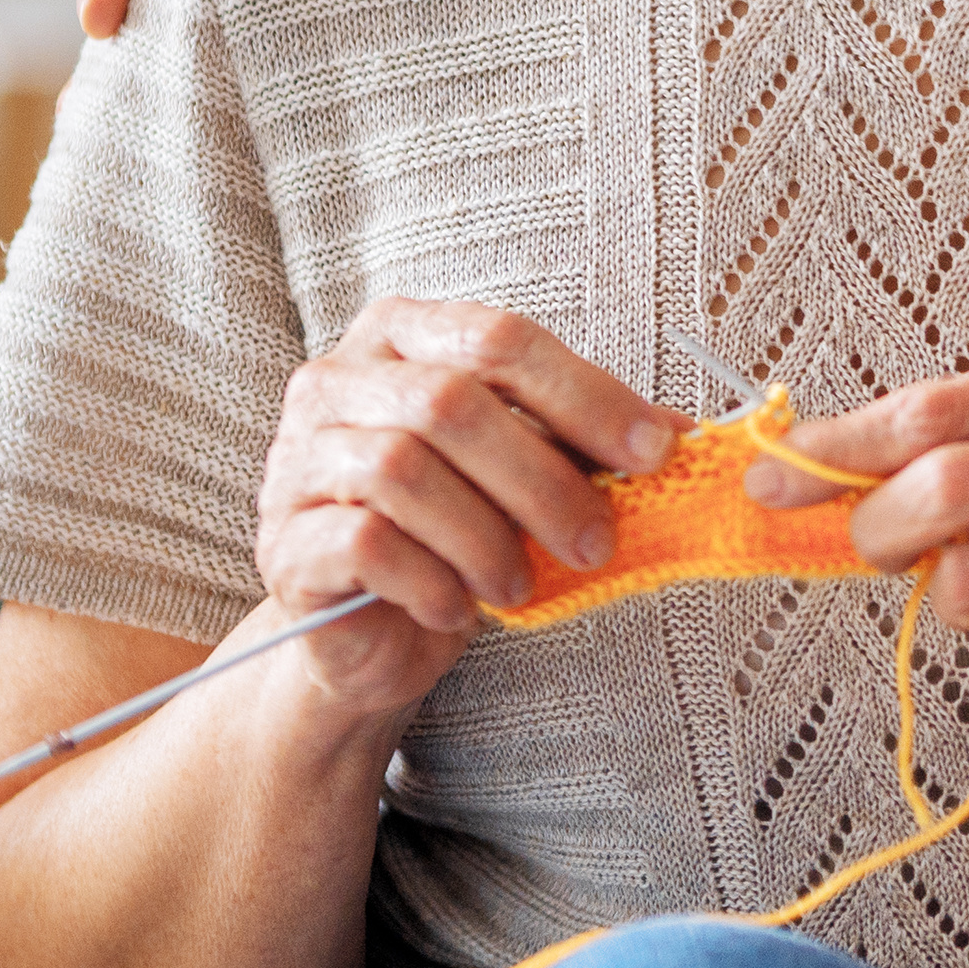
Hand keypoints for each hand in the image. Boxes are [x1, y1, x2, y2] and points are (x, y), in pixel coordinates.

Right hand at [253, 299, 699, 727]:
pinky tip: (457, 608)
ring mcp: (298, 457)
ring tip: (519, 584)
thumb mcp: (530, 475)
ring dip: (484, 537)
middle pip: (451, 403)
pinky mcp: (283, 539)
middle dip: (542, 478)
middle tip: (596, 541)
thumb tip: (685, 437)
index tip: (654, 453)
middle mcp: (336, 380)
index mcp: (402, 335)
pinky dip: (430, 579)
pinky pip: (364, 542)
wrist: (369, 631)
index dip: (585, 394)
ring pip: (402, 470)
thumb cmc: (455, 532)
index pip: (499, 338)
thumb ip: (589, 444)